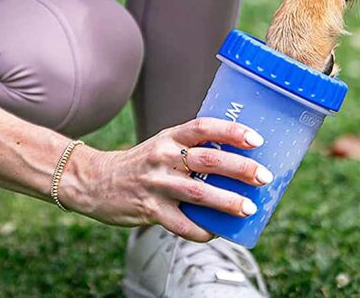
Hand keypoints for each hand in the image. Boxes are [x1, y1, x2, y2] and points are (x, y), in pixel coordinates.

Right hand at [59, 118, 272, 241]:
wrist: (95, 181)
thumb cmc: (144, 162)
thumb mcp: (164, 143)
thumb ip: (194, 146)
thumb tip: (241, 156)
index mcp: (170, 137)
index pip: (204, 127)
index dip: (232, 131)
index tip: (257, 140)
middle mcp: (164, 157)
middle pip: (208, 160)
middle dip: (240, 169)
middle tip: (264, 177)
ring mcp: (156, 184)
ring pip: (198, 193)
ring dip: (227, 202)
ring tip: (249, 208)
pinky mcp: (149, 210)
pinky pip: (181, 224)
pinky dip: (201, 230)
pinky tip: (217, 232)